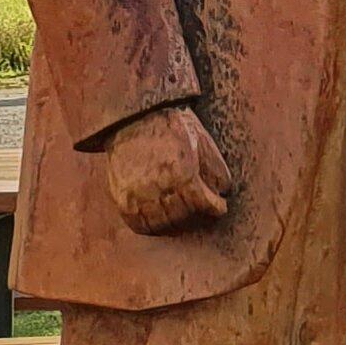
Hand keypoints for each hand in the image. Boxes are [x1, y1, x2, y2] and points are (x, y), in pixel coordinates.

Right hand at [104, 104, 231, 233]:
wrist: (133, 117)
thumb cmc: (171, 127)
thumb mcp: (201, 141)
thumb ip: (216, 169)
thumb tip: (223, 192)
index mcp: (182, 172)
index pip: (203, 205)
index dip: (215, 208)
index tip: (219, 207)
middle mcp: (159, 187)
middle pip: (184, 218)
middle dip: (198, 217)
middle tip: (203, 213)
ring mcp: (138, 195)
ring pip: (162, 226)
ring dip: (177, 225)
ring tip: (184, 218)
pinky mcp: (122, 198)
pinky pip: (139, 224)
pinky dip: (152, 227)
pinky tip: (161, 220)